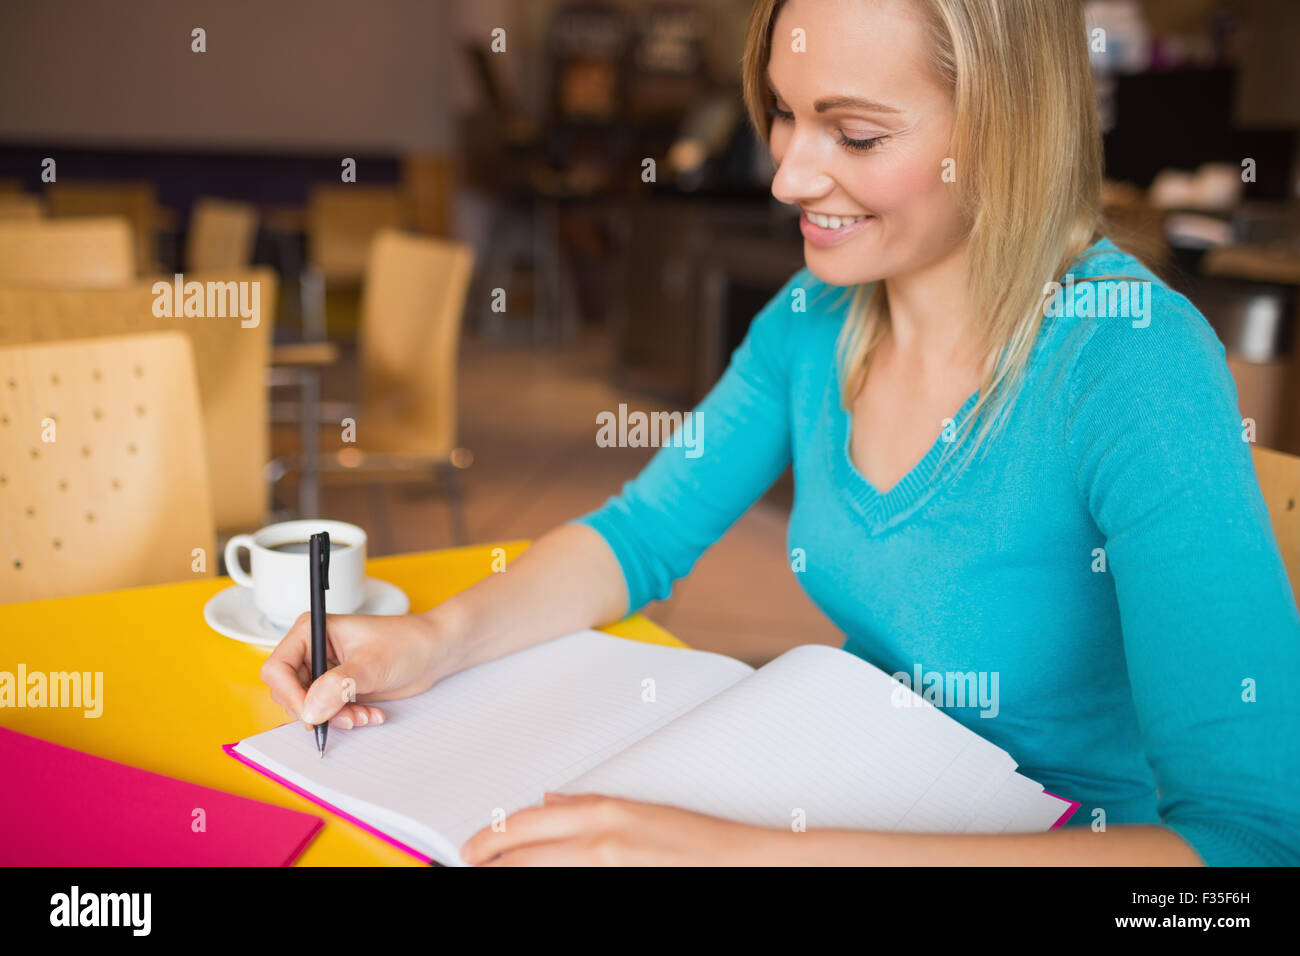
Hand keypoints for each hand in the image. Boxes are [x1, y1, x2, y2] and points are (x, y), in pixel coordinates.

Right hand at [260, 611, 459, 730]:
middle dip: (318, 710)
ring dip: (335, 718)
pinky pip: (326, 713)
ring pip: (308, 707)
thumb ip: (339, 686)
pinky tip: (370, 714)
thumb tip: (310, 710)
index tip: (313, 713)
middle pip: (288, 692)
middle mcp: (312, 650)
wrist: (434, 652)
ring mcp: (323, 671)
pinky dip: (346, 719)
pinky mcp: (336, 689)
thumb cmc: (407, 642)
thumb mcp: (372, 664)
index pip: (277, 668)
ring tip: (364, 715)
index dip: (290, 695)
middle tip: (347, 717)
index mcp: (311, 631)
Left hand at [459, 793, 768, 865]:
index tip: (470, 849)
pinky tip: (539, 881)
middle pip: (518, 857)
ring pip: (534, 874)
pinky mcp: (617, 890)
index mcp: (602, 814)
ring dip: (512, 874)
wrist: (740, 863)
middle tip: (471, 866)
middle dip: (488, 864)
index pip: (522, 825)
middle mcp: (598, 844)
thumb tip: (548, 806)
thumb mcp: (639, 811)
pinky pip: (565, 888)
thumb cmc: (698, 839)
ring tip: (495, 873)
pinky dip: (546, 883)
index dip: (487, 840)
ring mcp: (605, 871)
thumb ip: (587, 809)